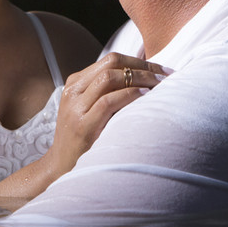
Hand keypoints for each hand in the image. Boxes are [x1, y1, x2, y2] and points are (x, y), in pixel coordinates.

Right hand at [49, 53, 165, 174]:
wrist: (61, 166)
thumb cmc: (83, 138)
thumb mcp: (89, 108)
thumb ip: (107, 92)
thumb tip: (144, 77)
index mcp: (76, 83)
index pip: (111, 60)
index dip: (139, 61)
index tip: (161, 69)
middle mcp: (73, 91)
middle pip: (112, 64)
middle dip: (143, 67)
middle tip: (166, 75)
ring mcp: (75, 108)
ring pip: (109, 78)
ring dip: (140, 78)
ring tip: (159, 85)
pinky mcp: (82, 126)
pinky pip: (108, 102)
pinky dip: (129, 95)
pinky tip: (145, 96)